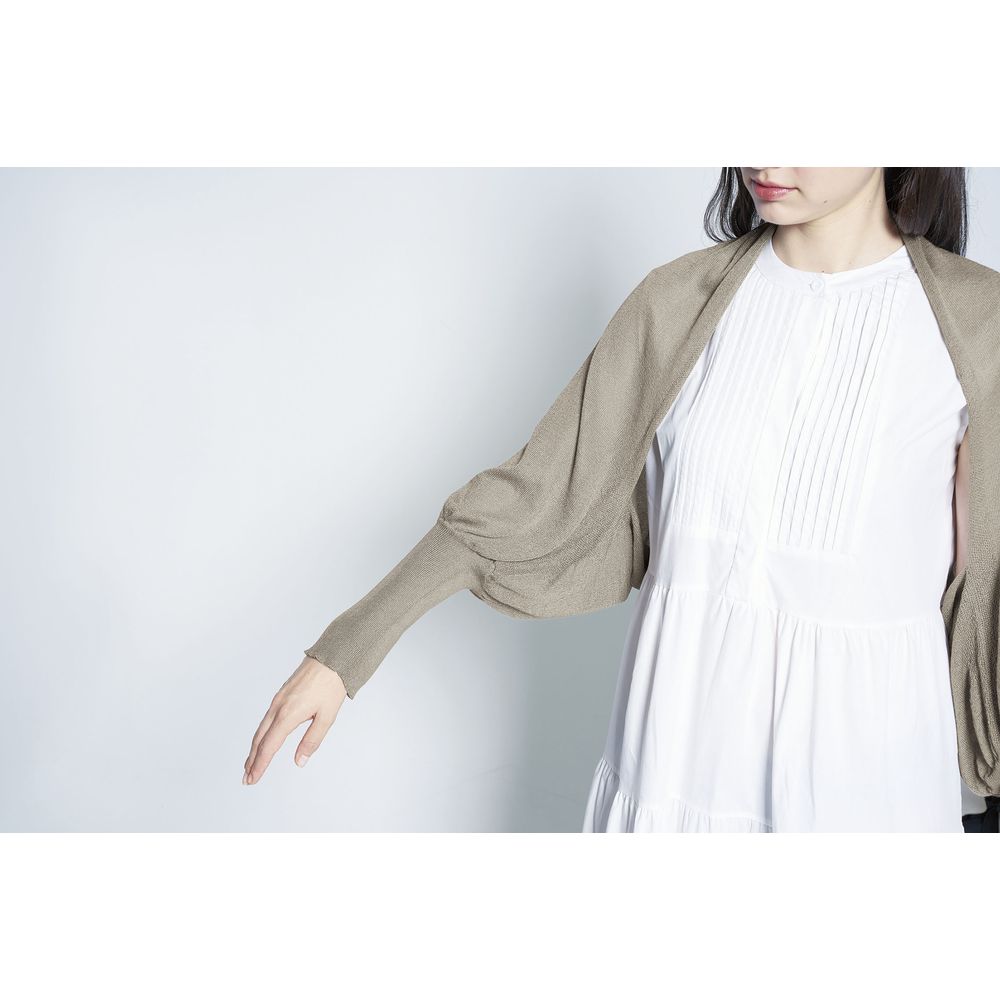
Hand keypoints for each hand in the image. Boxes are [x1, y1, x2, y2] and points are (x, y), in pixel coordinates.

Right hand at [243, 655, 346, 783]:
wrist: (331, 659)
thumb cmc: (331, 686)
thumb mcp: (327, 717)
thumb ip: (312, 741)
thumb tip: (300, 761)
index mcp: (288, 715)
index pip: (269, 746)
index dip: (260, 765)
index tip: (253, 779)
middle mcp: (278, 707)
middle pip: (260, 739)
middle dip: (252, 761)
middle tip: (247, 778)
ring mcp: (277, 700)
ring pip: (260, 729)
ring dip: (254, 748)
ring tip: (249, 764)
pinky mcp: (280, 695)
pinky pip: (265, 719)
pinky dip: (260, 734)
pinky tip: (261, 740)